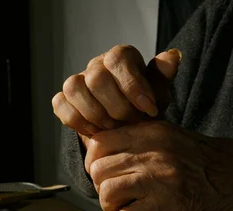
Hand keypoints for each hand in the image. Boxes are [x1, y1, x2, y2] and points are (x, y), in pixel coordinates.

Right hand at [52, 45, 181, 140]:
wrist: (126, 128)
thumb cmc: (142, 107)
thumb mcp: (158, 95)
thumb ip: (162, 78)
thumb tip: (172, 56)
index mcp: (120, 57)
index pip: (118, 60)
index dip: (133, 86)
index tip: (149, 110)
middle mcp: (95, 65)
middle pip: (96, 78)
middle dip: (116, 107)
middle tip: (130, 123)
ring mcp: (77, 81)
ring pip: (74, 88)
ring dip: (95, 114)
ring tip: (112, 129)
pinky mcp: (63, 99)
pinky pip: (60, 104)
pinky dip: (77, 120)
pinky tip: (94, 131)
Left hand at [85, 121, 232, 210]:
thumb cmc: (199, 161)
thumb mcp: (167, 137)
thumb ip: (135, 138)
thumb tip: (94, 147)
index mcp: (150, 133)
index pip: (99, 142)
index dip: (93, 160)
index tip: (103, 172)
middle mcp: (152, 154)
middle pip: (98, 169)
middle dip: (101, 185)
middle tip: (116, 193)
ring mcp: (158, 180)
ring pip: (106, 192)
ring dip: (111, 205)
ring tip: (125, 206)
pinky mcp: (164, 207)